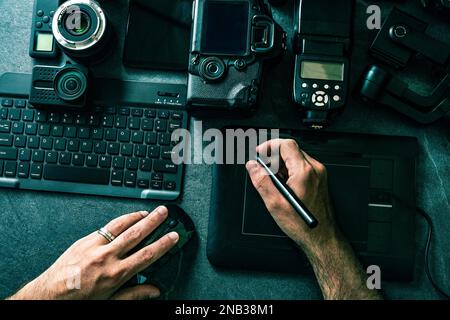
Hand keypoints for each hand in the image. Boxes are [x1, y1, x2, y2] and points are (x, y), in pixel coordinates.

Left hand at [9, 206, 178, 299]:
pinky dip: (118, 221)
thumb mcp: (110, 301)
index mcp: (116, 274)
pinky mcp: (84, 241)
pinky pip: (105, 227)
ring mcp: (94, 246)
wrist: (49, 296)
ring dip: (136, 216)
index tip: (173, 236)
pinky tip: (125, 219)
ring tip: (147, 211)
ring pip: (120, 226)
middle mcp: (106, 257)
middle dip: (153, 221)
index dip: (163, 244)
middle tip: (164, 212)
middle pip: (136, 234)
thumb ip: (134, 294)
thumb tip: (153, 291)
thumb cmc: (78, 300)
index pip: (147, 255)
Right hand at [246, 139, 340, 256]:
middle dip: (273, 155)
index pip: (286, 145)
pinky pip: (302, 166)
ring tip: (272, 179)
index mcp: (304, 172)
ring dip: (281, 164)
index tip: (259, 152)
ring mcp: (319, 174)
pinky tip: (283, 184)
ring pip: (296, 157)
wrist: (321, 237)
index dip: (269, 146)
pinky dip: (289, 170)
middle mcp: (314, 169)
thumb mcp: (275, 203)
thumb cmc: (302, 224)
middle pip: (291, 149)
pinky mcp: (319, 180)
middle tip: (262, 166)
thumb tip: (252, 166)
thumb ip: (261, 181)